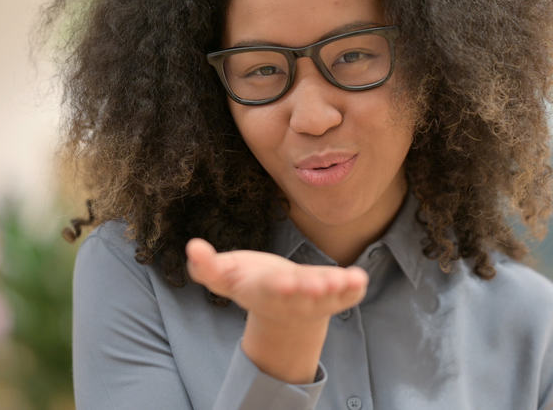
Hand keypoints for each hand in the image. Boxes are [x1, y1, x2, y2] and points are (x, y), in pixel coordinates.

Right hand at [186, 238, 367, 323]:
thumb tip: (193, 247)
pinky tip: (360, 279)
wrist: (280, 304)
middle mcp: (292, 299)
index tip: (281, 282)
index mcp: (263, 291)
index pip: (269, 290)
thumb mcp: (225, 276)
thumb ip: (206, 267)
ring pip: (327, 298)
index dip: (276, 287)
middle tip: (319, 284)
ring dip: (336, 290)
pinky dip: (354, 289)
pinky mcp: (335, 296)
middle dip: (310, 290)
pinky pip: (348, 295)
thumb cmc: (250, 282)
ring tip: (345, 281)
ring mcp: (316, 299)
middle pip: (301, 296)